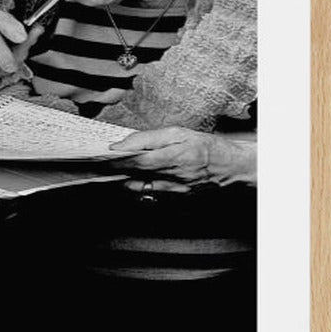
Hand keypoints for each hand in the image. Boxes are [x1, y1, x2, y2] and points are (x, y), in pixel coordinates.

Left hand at [108, 126, 256, 193]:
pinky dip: (139, 187)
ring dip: (124, 179)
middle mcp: (172, 177)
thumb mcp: (176, 133)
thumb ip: (147, 138)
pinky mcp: (176, 198)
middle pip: (134, 176)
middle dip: (115, 171)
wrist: (231, 167)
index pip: (135, 161)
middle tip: (99, 163)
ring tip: (115, 169)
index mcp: (173, 157)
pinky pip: (150, 195)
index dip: (115, 161)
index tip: (99, 157)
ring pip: (139, 189)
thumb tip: (122, 145)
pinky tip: (132, 178)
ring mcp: (174, 191)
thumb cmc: (204, 146)